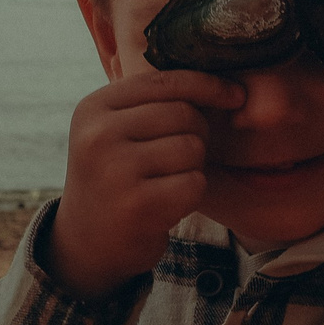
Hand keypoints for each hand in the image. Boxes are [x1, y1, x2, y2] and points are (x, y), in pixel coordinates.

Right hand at [44, 69, 242, 300]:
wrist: (87, 243)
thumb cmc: (116, 178)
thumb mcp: (116, 131)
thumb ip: (154, 103)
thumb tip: (225, 86)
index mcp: (94, 108)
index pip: (165, 81)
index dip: (208, 85)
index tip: (236, 95)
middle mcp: (99, 135)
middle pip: (184, 114)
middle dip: (197, 135)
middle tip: (177, 159)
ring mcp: (117, 170)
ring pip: (192, 148)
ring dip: (193, 167)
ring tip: (165, 182)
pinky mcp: (139, 205)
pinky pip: (195, 183)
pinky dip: (191, 194)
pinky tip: (167, 204)